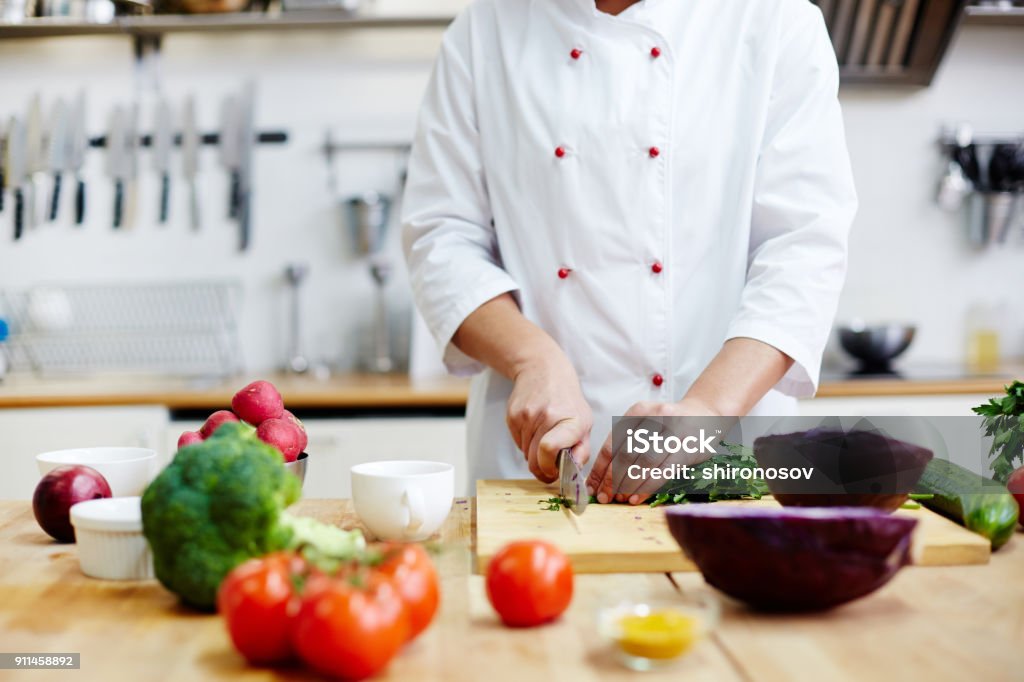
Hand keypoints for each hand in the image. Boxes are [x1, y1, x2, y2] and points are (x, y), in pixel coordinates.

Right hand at [506, 355, 592, 483]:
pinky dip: (525, 443)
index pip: (549, 449)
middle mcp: (546, 416)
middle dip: (541, 469)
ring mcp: (526, 416)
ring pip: (525, 454)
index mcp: (570, 420)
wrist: (542, 370)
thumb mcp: (584, 421)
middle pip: (534, 459)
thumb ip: (582, 450)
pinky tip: (534, 429)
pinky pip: (517, 443)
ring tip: (543, 439)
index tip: (553, 472)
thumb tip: (574, 472)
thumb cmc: (566, 400)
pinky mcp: (512, 415)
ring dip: (534, 454)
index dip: (548, 467)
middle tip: (548, 467)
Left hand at [586, 398, 721, 504]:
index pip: (612, 443)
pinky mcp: (687, 448)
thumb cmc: (669, 425)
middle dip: (611, 479)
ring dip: (628, 485)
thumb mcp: (646, 424)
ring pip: (643, 464)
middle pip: (625, 454)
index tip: (591, 487)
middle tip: (604, 496)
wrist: (706, 415)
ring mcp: (673, 432)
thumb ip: (625, 444)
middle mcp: (654, 417)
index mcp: (638, 411)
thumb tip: (601, 478)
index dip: (600, 468)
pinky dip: (646, 487)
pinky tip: (636, 498)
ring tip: (619, 499)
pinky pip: (662, 472)